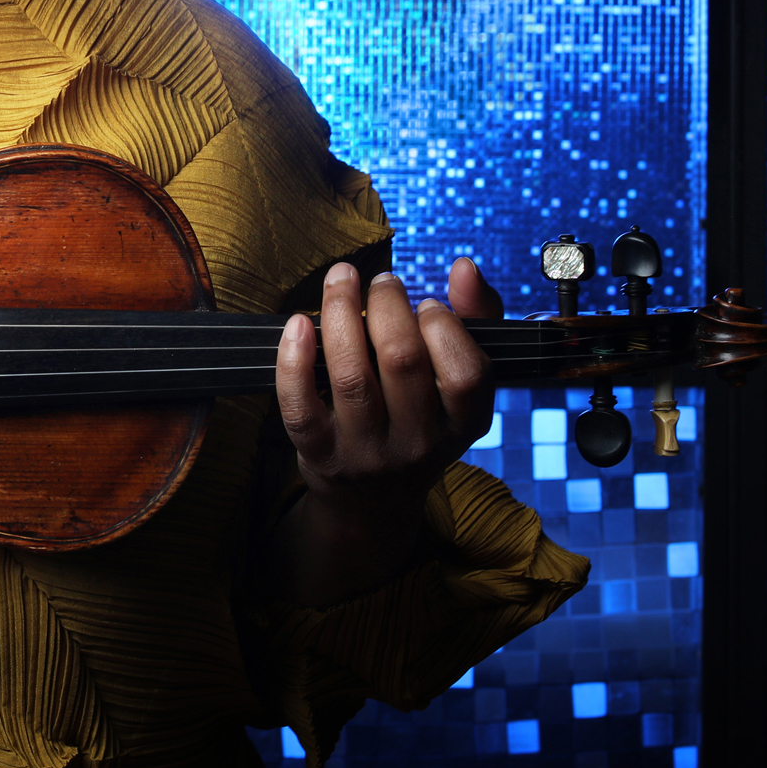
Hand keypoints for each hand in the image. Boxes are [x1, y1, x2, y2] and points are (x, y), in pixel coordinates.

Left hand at [269, 258, 501, 605]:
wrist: (372, 500)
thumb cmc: (418, 419)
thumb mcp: (456, 384)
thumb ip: (472, 320)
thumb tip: (463, 267)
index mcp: (462, 426)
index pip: (466, 374)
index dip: (445, 327)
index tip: (426, 304)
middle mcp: (418, 445)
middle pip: (402, 362)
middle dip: (388, 305)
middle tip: (381, 281)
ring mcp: (366, 453)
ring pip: (351, 376)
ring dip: (341, 313)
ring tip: (341, 280)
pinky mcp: (320, 454)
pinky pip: (300, 405)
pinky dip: (293, 360)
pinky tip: (298, 323)